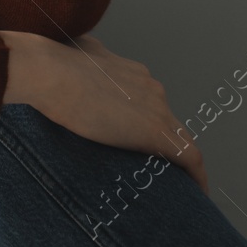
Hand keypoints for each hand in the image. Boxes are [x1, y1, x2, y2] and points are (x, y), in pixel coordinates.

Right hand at [1, 30, 208, 193]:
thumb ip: (87, 61)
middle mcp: (150, 86)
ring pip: (177, 138)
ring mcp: (157, 108)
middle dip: (159, 142)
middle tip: (147, 166)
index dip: (146, 122)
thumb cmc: (52, 64)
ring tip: (167, 182)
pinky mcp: (156, 131)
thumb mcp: (76, 55)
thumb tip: (79, 59)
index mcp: (132, 72)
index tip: (140, 138)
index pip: (149, 102)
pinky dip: (196, 175)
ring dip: (171, 158)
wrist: (49, 73)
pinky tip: (197, 191)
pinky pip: (189, 156)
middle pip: (166, 121)